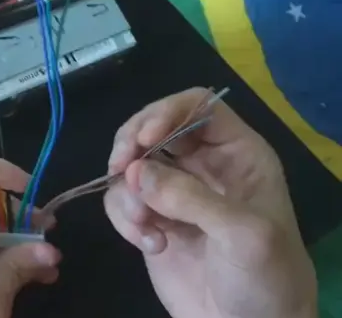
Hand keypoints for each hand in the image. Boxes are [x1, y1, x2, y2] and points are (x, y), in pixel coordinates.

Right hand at [104, 87, 316, 317]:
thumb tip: (134, 173)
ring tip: (147, 227)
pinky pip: (121, 201)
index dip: (166, 113)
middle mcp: (202, 165)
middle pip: (153, 127)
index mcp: (236, 154)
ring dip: (128, 194)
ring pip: (131, 166)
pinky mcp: (150, 220)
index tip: (144, 140)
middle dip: (131, 145)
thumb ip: (191, 198)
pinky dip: (124, 220)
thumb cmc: (265, 278)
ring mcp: (173, 193)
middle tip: (118, 168)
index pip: (197, 106)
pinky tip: (150, 245)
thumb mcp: (243, 235)